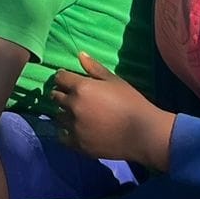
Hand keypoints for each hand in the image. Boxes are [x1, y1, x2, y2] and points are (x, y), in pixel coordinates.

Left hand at [50, 52, 173, 168]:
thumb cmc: (132, 103)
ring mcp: (74, 126)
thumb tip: (80, 54)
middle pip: (55, 96)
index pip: (59, 78)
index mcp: (81, 87)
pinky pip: (61, 135)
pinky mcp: (77, 144)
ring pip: (58, 116)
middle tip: (73, 97)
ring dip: (64, 113)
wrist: (143, 134)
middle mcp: (73, 106)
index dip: (63, 78)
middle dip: (62, 94)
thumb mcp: (115, 81)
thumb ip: (95, 68)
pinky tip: (75, 130)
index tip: (69, 81)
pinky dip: (65, 132)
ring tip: (76, 114)